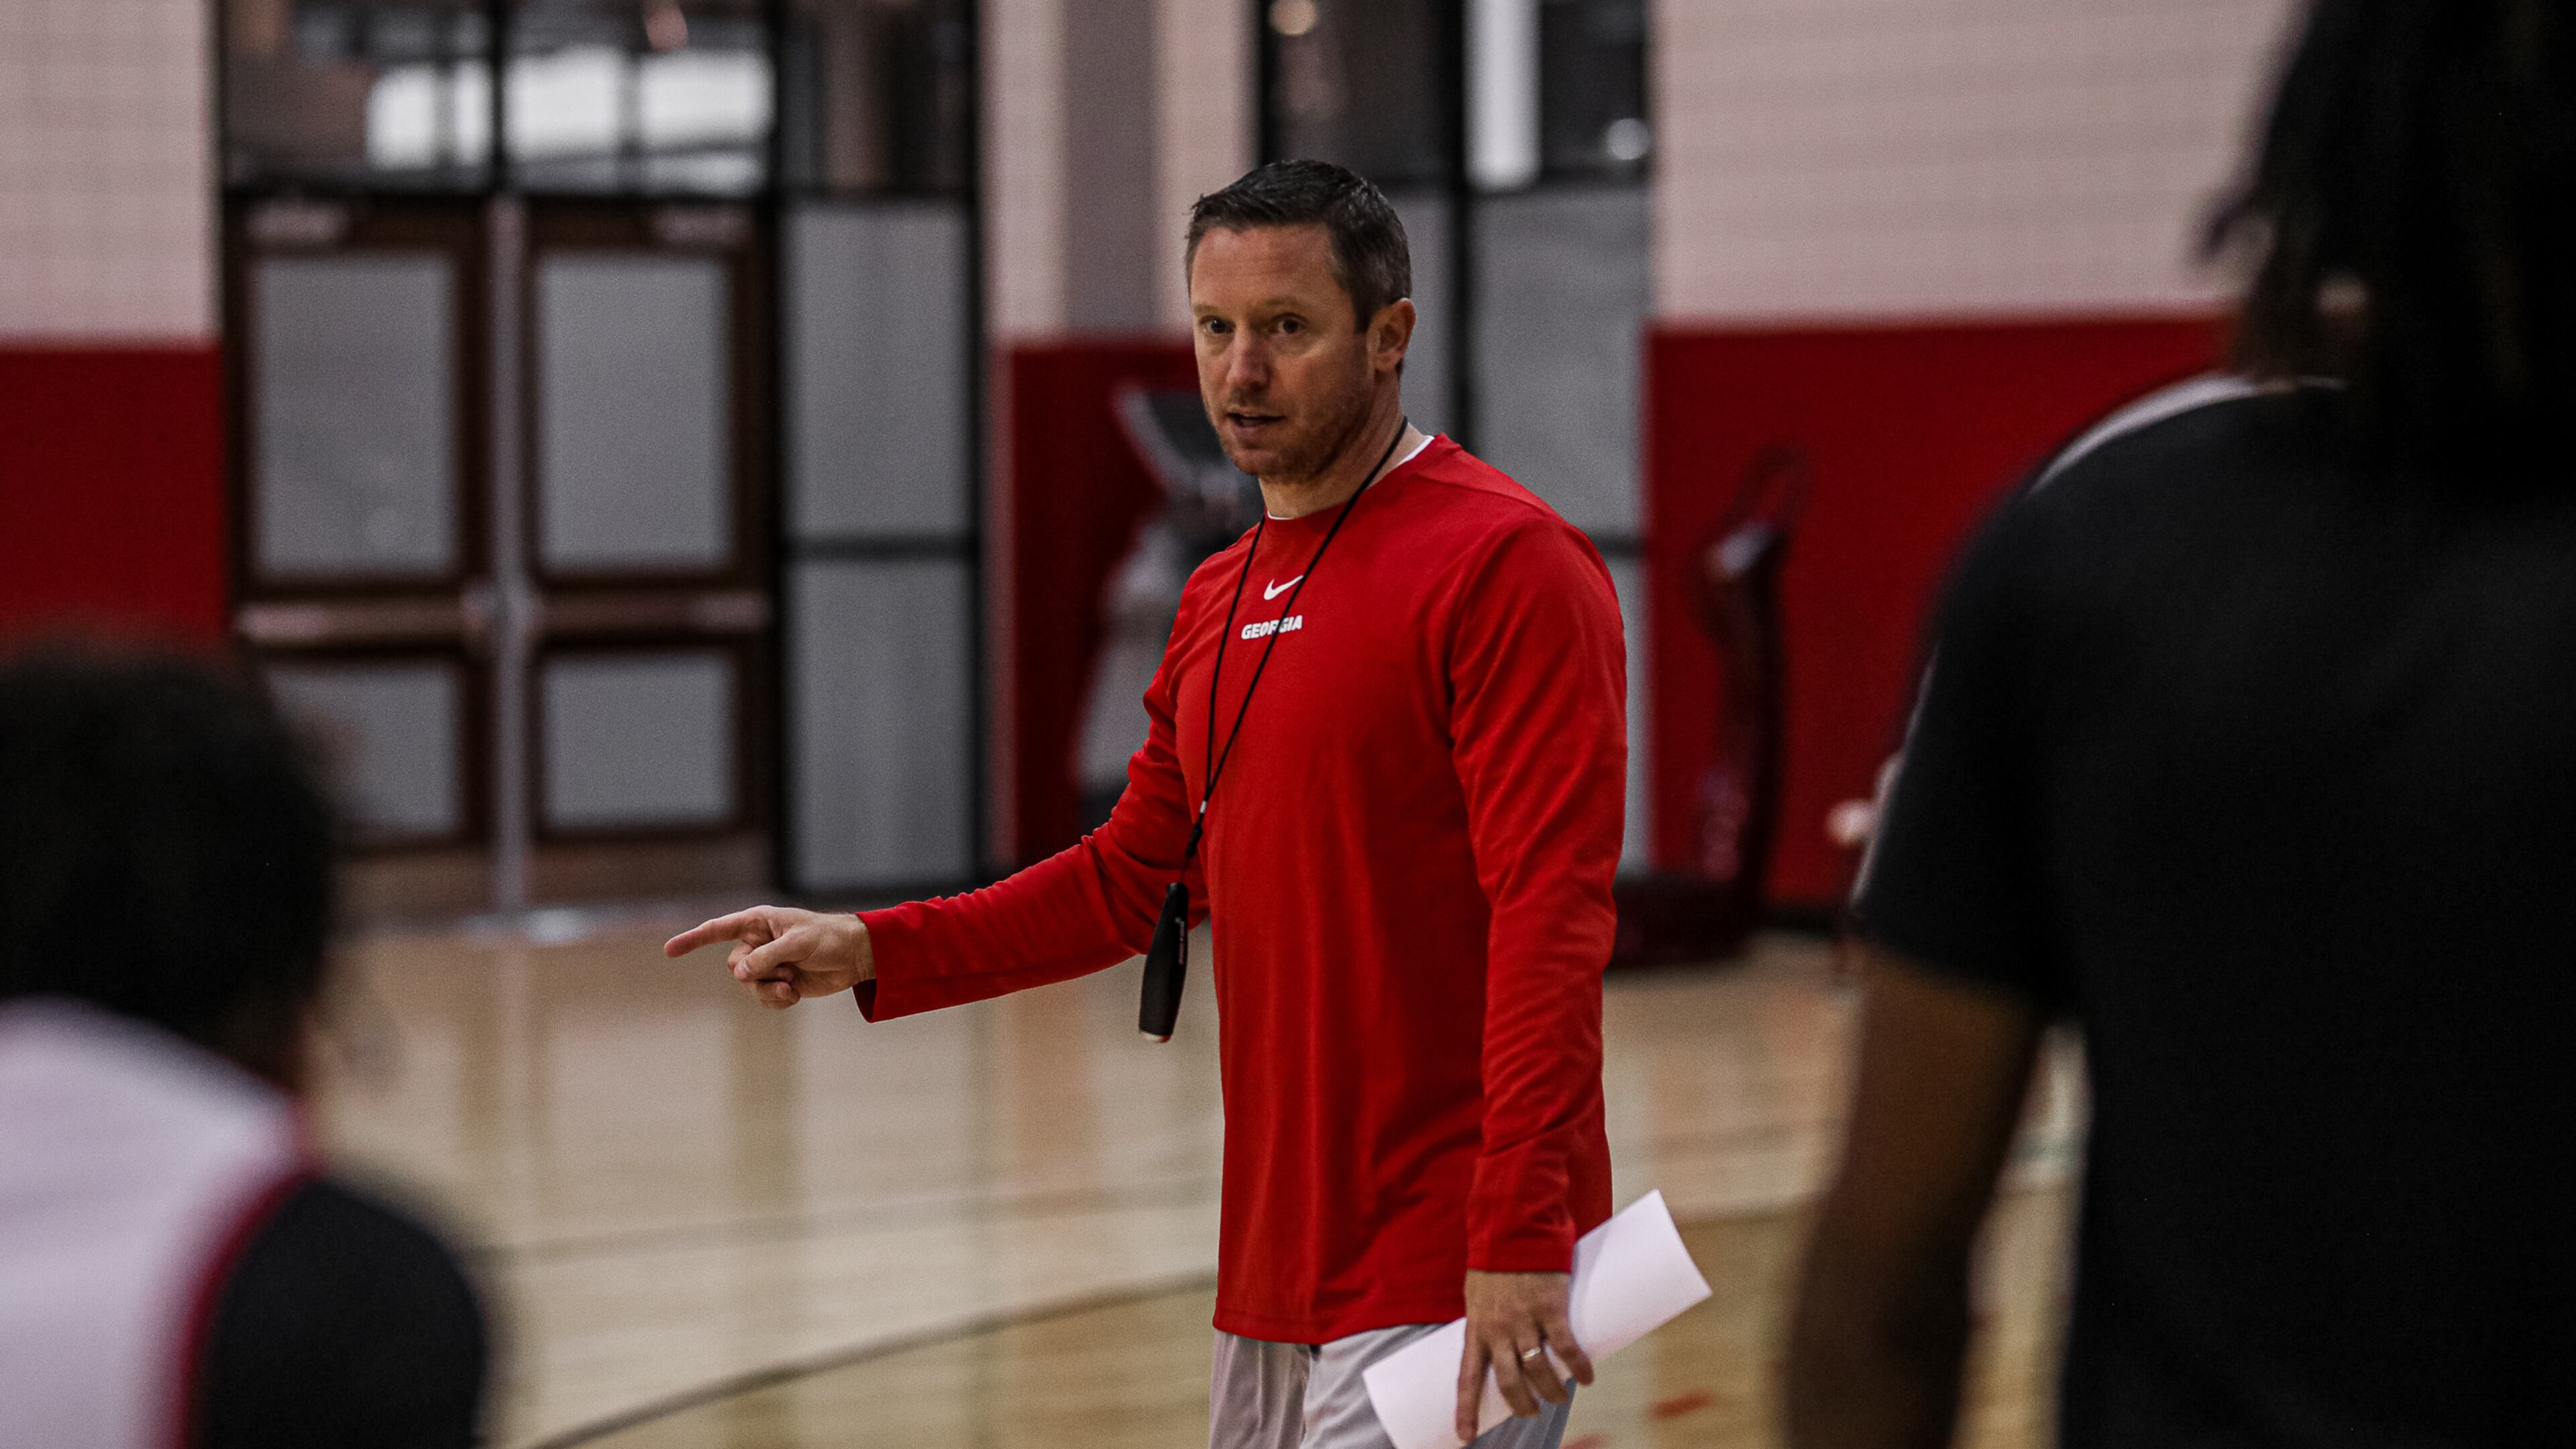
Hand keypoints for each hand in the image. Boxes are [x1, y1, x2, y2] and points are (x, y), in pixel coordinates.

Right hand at [663, 905, 872, 1009]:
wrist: (856, 957)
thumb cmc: (829, 938)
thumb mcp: (797, 943)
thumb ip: (766, 957)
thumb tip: (739, 974)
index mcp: (759, 922)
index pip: (718, 929)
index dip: (693, 939)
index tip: (669, 951)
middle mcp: (759, 943)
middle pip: (735, 966)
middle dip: (756, 973)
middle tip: (785, 970)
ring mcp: (768, 964)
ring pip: (748, 985)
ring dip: (769, 989)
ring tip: (792, 983)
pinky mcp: (780, 983)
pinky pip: (764, 998)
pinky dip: (777, 999)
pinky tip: (796, 994)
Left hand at [1457, 1269, 1592, 1441]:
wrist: (1513, 1227)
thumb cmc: (1494, 1262)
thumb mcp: (1478, 1296)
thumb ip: (1488, 1322)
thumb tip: (1501, 1346)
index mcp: (1476, 1329)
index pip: (1466, 1378)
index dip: (1466, 1410)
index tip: (1465, 1437)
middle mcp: (1497, 1330)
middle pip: (1508, 1382)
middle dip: (1521, 1404)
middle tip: (1531, 1412)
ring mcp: (1523, 1320)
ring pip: (1537, 1370)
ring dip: (1551, 1391)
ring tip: (1559, 1398)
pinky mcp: (1550, 1307)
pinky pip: (1566, 1347)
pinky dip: (1578, 1367)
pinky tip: (1587, 1377)